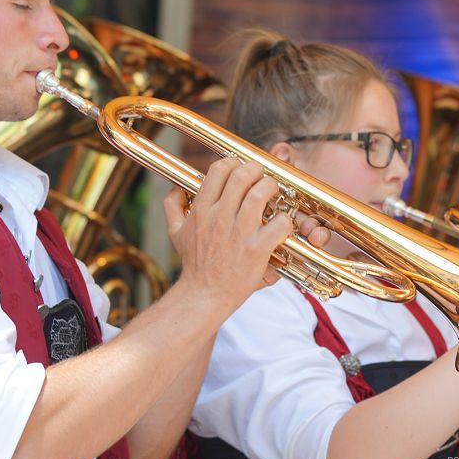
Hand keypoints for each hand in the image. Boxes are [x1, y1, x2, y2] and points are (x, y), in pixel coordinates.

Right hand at [164, 159, 292, 311]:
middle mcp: (219, 217)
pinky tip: (281, 224)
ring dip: (271, 188)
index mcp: (202, 209)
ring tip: (273, 194)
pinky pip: (279, 223)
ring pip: (261, 193)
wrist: (204, 295)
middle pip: (242, 175)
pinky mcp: (257, 250)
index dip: (234, 163)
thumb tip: (175, 188)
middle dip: (257, 170)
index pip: (220, 169)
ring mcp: (239, 233)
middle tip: (262, 178)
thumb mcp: (175, 233)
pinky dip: (285, 220)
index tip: (241, 170)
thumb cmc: (194, 264)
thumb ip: (172, 207)